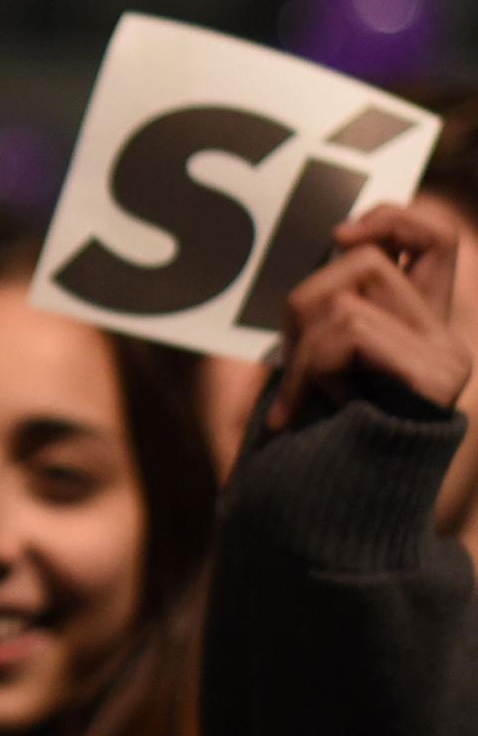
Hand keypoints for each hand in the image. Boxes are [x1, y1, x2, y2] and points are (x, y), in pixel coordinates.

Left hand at [267, 204, 470, 429]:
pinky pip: (347, 334)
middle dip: (309, 296)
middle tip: (291, 353)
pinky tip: (306, 412)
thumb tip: (341, 240)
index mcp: (420, 328)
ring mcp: (444, 357)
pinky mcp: (434, 376)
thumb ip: (335, 309)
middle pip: (374, 259)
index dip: (392, 218)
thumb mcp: (313, 362)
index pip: (435, 239)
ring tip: (301, 397)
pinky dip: (307, 370)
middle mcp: (443, 337)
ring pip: (346, 299)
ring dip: (299, 348)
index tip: (340, 235)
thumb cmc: (307, 445)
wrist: (318, 517)